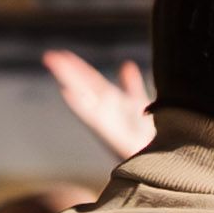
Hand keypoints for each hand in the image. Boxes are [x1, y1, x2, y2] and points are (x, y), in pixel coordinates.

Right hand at [43, 48, 157, 163]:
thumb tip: (126, 64)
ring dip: (69, 82)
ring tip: (55, 67)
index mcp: (112, 102)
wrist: (164, 159)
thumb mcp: (139, 104)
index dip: (78, 67)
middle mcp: (106, 111)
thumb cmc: (149, 135)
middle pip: (83, 87)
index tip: (62, 54)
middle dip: (68, 72)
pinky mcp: (113, 137)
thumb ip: (131, 85)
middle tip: (49, 56)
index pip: (91, 80)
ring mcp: (107, 123)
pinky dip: (79, 105)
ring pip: (84, 98)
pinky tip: (67, 92)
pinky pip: (94, 119)